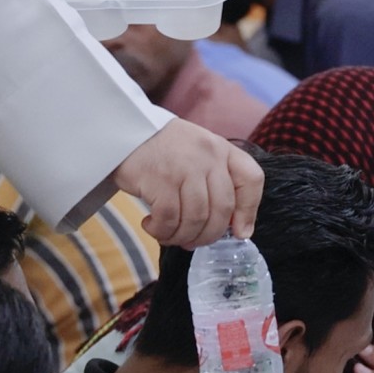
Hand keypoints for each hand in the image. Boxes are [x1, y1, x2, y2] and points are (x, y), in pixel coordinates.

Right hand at [116, 120, 263, 245]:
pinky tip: (152, 226)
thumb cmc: (162, 149)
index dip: (249, 210)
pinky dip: (162, 231)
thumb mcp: (197, 154)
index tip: (240, 232)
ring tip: (169, 235)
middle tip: (192, 242)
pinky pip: (169, 219)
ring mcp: (184, 167)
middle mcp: (208, 156)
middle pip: (223, 209)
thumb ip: (215, 181)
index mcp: (222, 148)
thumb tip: (235, 228)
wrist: (122, 130)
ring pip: (196, 219)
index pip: (251, 179)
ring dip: (183, 236)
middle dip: (209, 235)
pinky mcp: (160, 180)